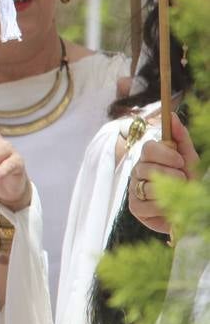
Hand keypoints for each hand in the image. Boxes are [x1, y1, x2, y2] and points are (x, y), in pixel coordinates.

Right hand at [127, 115, 198, 234]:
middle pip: (147, 168)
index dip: (165, 155)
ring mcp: (134, 188)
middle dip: (171, 176)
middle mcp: (138, 170)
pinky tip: (168, 206)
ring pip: (148, 187)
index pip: (148, 148)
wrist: (189, 208)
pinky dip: (162, 207)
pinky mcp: (135, 207)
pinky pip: (146, 205)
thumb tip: (172, 115)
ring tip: (178, 195)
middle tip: (182, 181)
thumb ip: (180, 137)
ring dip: (169, 193)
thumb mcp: (189, 159)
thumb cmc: (188, 181)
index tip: (180, 162)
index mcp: (150, 157)